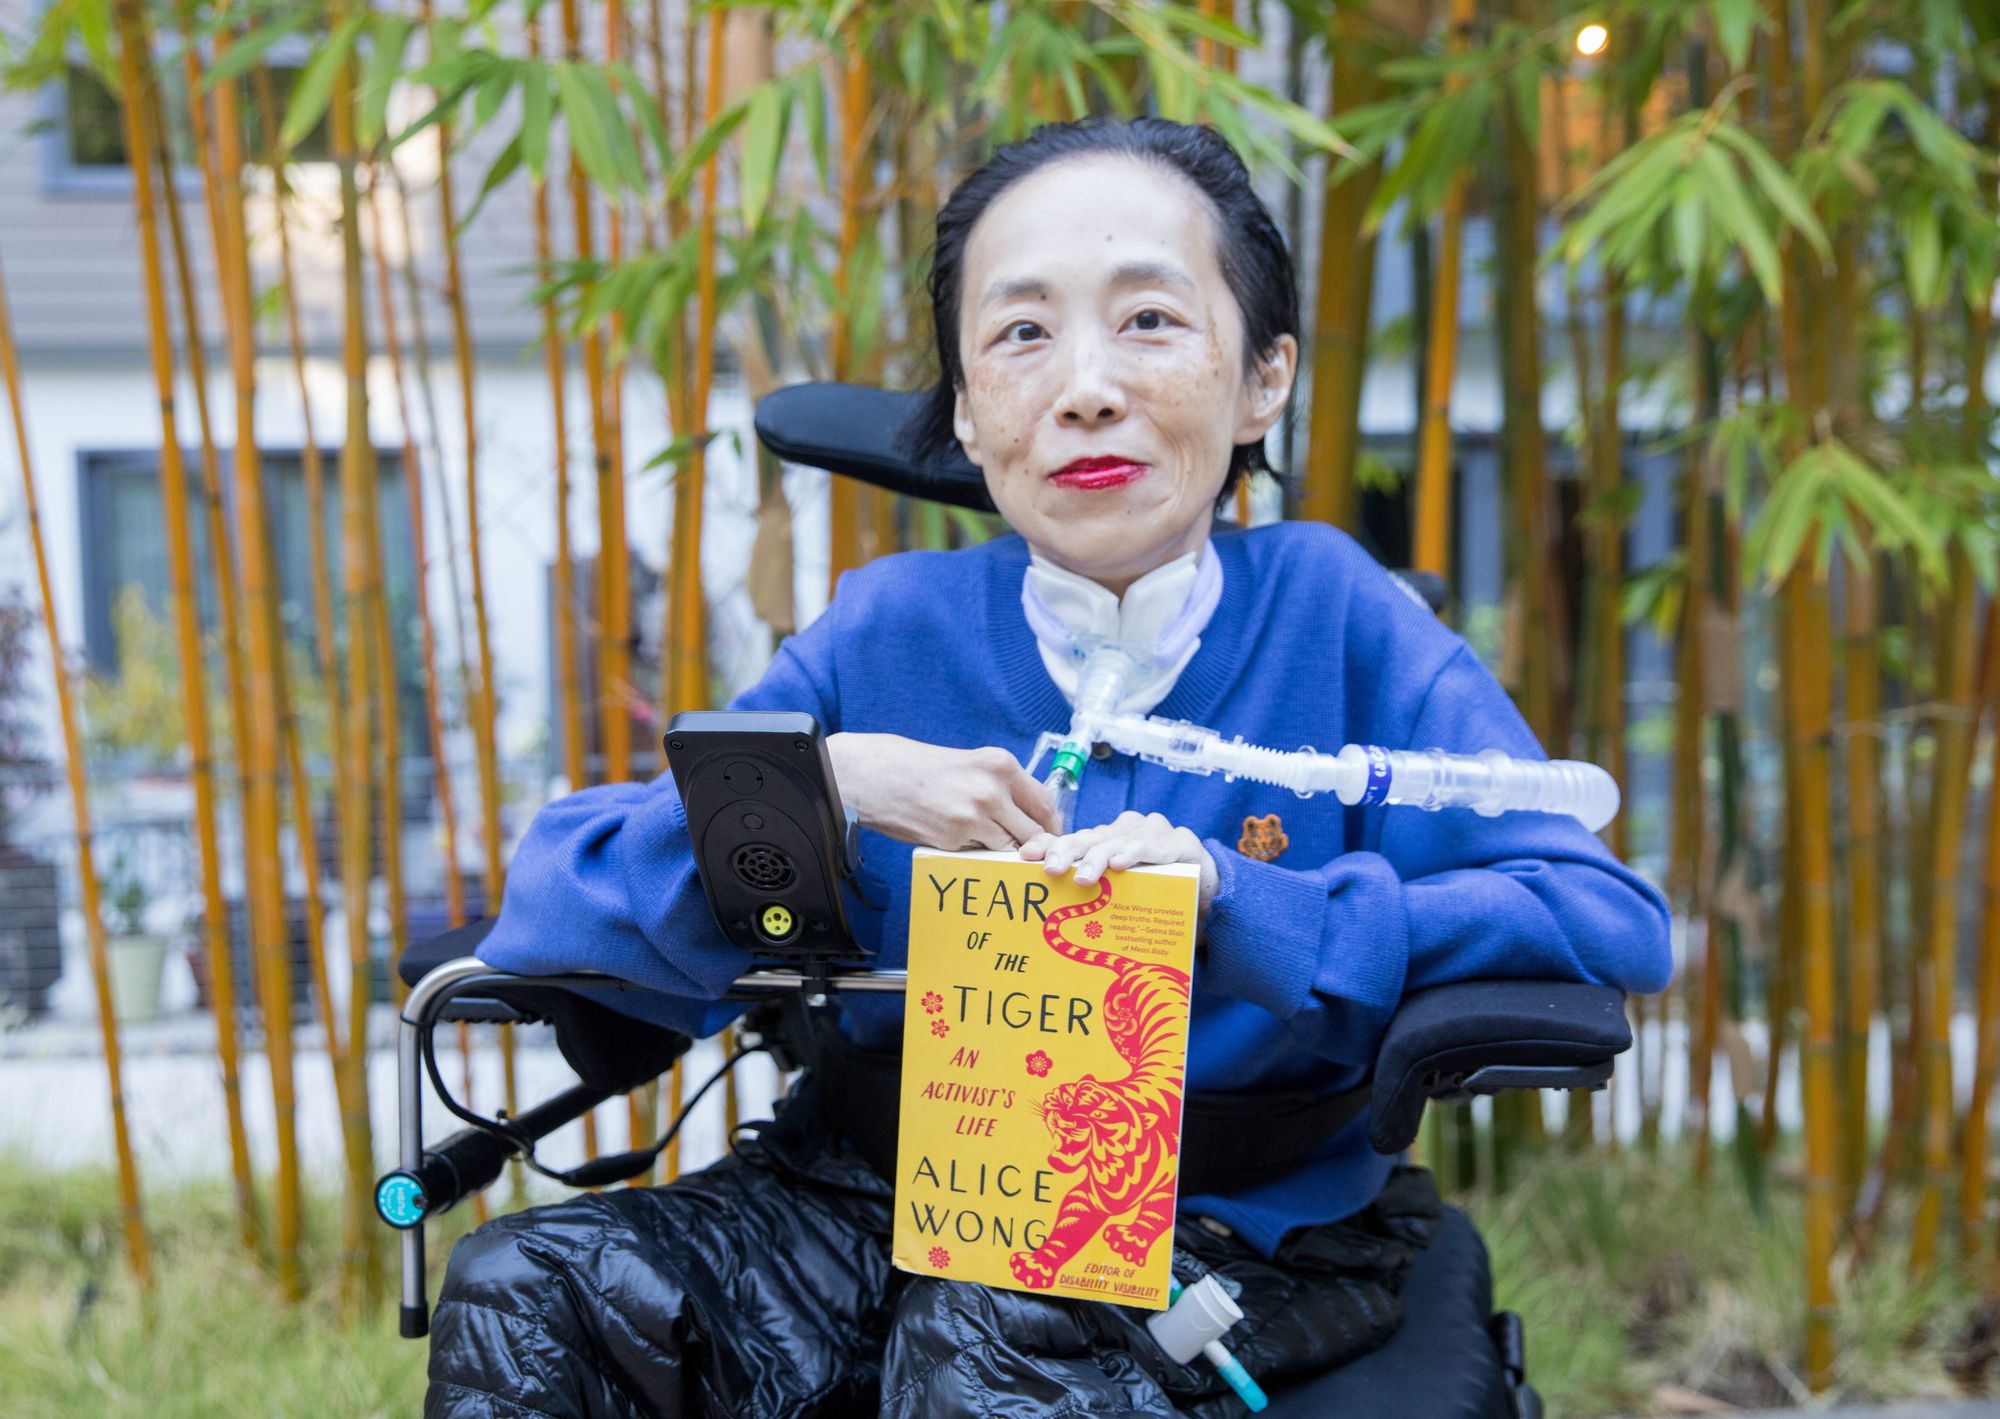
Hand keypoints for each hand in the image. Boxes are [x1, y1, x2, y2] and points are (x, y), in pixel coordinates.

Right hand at [827, 733, 1060, 850]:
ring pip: (1010, 847)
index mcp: (1001, 765)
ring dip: (1005, 852)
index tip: (1052, 838)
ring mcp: (975, 815)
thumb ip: (1001, 786)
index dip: (1053, 826)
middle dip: (1036, 847)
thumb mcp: (971, 765)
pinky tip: (961, 841)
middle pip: (1034, 831)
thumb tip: (1030, 818)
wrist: (878, 776)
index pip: (1044, 802)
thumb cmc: (923, 770)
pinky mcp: (955, 837)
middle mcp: (993, 789)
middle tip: (1032, 857)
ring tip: (991, 846)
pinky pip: (981, 853)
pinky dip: (978, 853)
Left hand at [1020, 810, 1218, 912]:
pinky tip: (1120, 864)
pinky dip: (1135, 854)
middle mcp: (1124, 830)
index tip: (1025, 856)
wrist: (1207, 887)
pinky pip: (1153, 848)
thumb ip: (1091, 893)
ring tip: (1083, 878)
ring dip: (1097, 859)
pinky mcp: (1179, 842)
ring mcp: (1151, 832)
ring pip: (1117, 842)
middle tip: (1050, 870)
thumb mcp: (1118, 891)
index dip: (1047, 844)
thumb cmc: (1154, 888)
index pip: (1071, 838)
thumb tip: (1048, 917)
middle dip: (1067, 852)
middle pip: (1089, 839)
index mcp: (1105, 839)